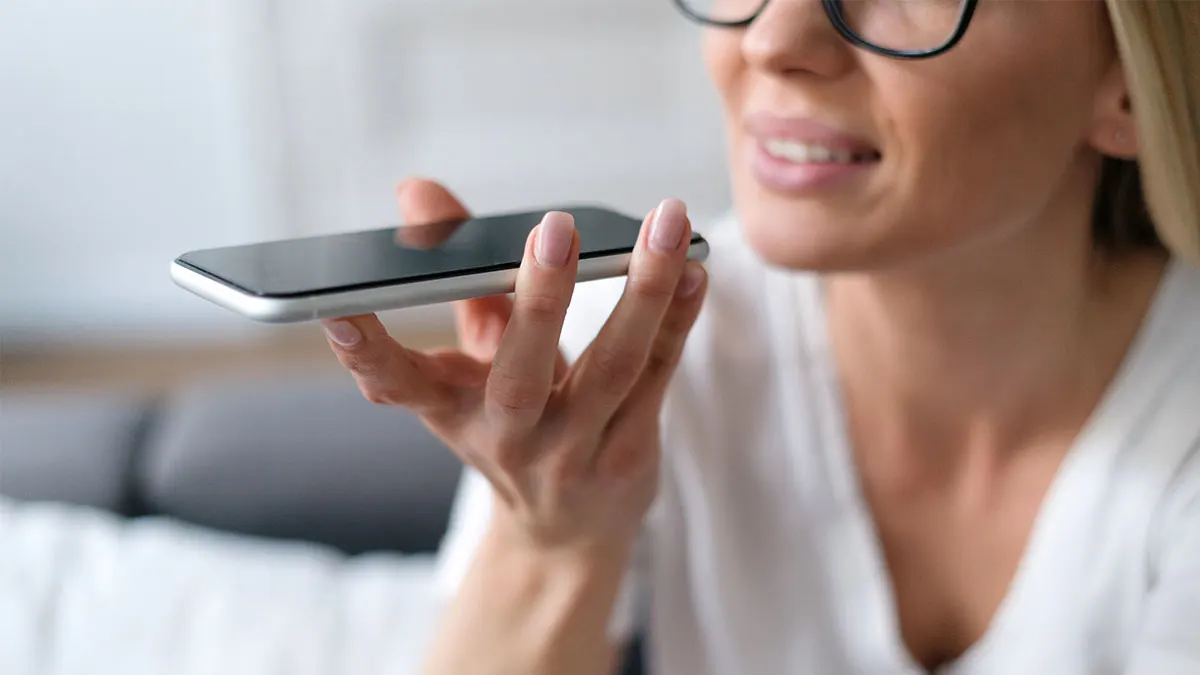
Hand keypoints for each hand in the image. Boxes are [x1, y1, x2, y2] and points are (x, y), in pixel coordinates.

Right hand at [322, 178, 707, 553]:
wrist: (567, 530)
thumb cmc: (514, 422)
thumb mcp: (472, 359)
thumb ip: (457, 274)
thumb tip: (417, 191)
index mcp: (452, 411)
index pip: (395, 384)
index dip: (362, 351)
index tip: (335, 309)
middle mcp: (508, 438)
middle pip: (520, 376)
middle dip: (539, 301)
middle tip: (553, 228)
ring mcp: (574, 453)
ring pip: (612, 369)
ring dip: (642, 294)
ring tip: (664, 224)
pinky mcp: (629, 455)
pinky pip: (660, 377)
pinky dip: (678, 319)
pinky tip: (694, 268)